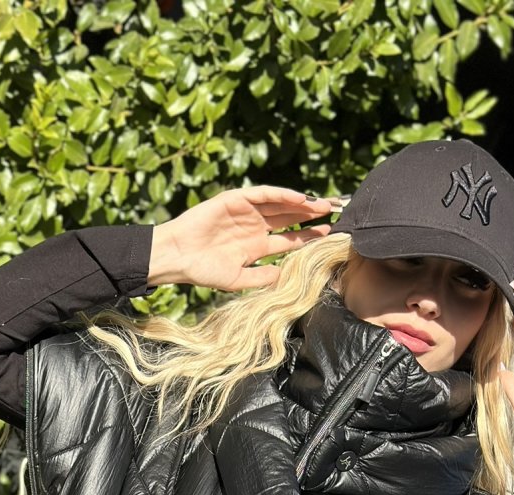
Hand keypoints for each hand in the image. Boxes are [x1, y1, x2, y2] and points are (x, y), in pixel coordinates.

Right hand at [147, 185, 341, 291]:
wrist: (178, 257)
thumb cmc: (202, 271)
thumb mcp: (237, 280)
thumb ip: (261, 277)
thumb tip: (285, 277)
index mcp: (257, 247)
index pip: (289, 240)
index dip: (309, 237)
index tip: (330, 236)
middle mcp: (254, 227)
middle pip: (290, 219)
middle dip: (312, 216)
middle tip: (335, 214)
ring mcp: (246, 212)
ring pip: (281, 205)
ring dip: (302, 204)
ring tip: (323, 205)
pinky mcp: (235, 199)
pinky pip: (263, 194)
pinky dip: (281, 194)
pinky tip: (299, 198)